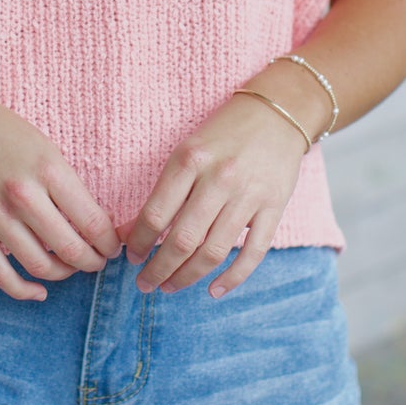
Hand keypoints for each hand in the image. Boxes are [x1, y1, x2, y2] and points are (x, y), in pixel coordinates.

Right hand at [0, 65, 122, 301]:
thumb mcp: (44, 146)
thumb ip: (67, 184)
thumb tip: (94, 222)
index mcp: (48, 170)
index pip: (92, 222)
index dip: (109, 242)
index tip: (113, 246)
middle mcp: (23, 196)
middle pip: (71, 249)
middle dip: (93, 262)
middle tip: (98, 261)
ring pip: (40, 266)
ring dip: (64, 274)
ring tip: (72, 268)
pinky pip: (2, 274)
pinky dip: (24, 291)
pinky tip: (39, 291)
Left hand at [116, 95, 305, 298]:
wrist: (277, 114)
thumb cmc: (223, 135)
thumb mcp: (186, 152)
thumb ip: (161, 192)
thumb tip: (128, 233)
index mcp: (190, 160)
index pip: (155, 213)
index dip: (139, 243)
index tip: (131, 258)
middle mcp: (219, 178)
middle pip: (182, 240)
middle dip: (158, 269)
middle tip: (145, 284)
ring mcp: (249, 195)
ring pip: (213, 251)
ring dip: (187, 277)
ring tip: (170, 286)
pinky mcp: (274, 207)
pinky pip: (253, 252)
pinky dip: (233, 277)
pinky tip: (214, 290)